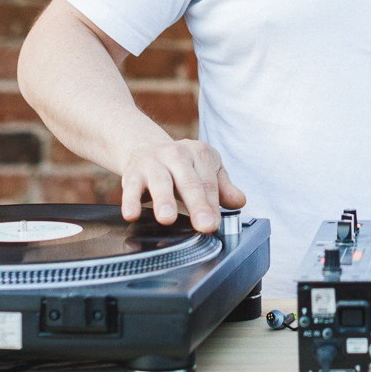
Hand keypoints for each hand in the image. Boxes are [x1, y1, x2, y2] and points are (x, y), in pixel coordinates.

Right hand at [119, 138, 246, 234]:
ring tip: (167, 219)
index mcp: (200, 153)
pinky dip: (130, 201)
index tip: (214, 224)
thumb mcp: (205, 169)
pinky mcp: (133, 172)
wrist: (144, 147)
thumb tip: (240, 201)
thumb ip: (222, 187)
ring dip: (164, 201)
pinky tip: (131, 214)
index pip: (209, 182)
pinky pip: (130, 188)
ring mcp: (154, 163)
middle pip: (189, 182)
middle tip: (204, 225)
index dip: (213, 204)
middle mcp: (178, 155)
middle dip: (197, 204)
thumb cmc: (181, 165)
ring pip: (160, 182)